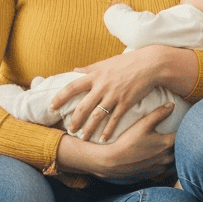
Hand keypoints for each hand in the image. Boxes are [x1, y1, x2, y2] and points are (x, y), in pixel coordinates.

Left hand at [51, 45, 172, 141]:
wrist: (150, 64)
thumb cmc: (127, 62)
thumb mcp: (105, 62)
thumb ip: (89, 68)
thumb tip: (74, 70)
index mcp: (95, 76)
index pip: (72, 87)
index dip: (60, 97)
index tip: (52, 106)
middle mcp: (102, 86)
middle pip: (83, 106)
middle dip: (74, 120)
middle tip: (69, 130)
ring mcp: (114, 95)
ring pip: (97, 116)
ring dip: (88, 129)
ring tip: (82, 138)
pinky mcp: (126, 102)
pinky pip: (114, 119)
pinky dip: (108, 130)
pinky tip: (103, 139)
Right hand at [57, 103, 175, 179]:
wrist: (112, 162)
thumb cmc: (127, 141)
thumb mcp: (142, 124)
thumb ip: (159, 114)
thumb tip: (172, 105)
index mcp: (167, 143)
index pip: (184, 135)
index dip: (185, 129)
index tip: (186, 125)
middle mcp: (167, 157)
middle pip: (181, 150)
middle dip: (181, 143)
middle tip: (178, 136)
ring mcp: (161, 168)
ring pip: (174, 162)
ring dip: (174, 156)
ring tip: (170, 149)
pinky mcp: (154, 175)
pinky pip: (165, 171)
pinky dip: (165, 165)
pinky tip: (159, 160)